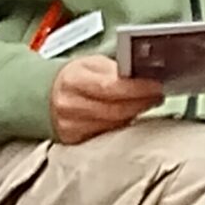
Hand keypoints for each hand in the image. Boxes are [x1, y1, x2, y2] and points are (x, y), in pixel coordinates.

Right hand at [49, 56, 165, 144]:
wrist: (46, 96)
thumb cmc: (73, 77)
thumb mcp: (91, 64)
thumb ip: (116, 69)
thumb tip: (145, 75)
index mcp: (74, 80)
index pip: (110, 86)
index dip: (137, 88)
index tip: (157, 86)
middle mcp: (70, 105)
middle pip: (116, 109)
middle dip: (142, 102)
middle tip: (158, 95)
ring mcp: (71, 126)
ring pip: (114, 124)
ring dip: (135, 114)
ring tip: (149, 103)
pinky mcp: (74, 140)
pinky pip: (107, 135)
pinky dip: (122, 125)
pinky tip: (131, 116)